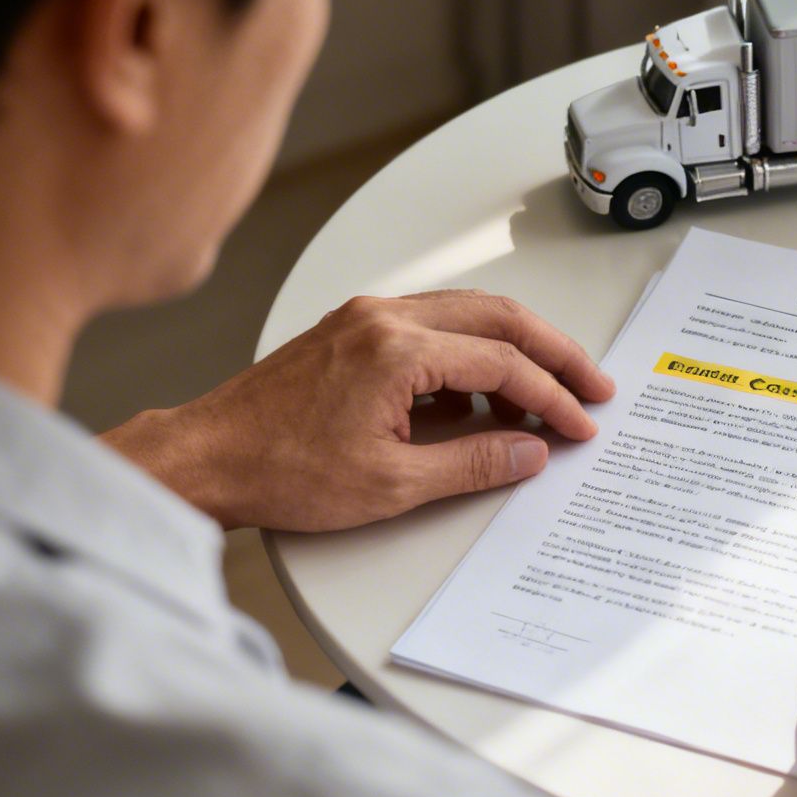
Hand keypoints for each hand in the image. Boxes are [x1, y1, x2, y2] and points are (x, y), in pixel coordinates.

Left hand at [101, 290, 613, 530]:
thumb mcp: (391, 483)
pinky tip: (482, 396)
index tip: (579, 425)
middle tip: (590, 386)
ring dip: (514, 349)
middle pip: (497, 317)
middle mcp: (383, 318)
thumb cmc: (278, 469)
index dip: (552, 397)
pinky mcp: (351, 330)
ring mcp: (365, 318)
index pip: (503, 363)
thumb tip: (530, 452)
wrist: (205, 458)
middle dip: (553, 353)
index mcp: (397, 349)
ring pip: (467, 313)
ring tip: (545, 395)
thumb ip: (474, 463)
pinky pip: (432, 326)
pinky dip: (471, 352)